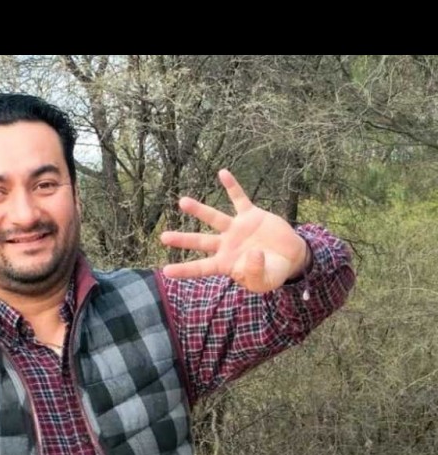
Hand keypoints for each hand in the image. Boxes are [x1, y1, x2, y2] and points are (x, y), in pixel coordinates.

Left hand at [160, 169, 310, 292]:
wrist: (291, 257)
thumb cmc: (272, 272)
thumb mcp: (264, 281)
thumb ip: (255, 272)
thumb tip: (252, 253)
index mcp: (225, 264)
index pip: (201, 268)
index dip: (185, 270)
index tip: (166, 271)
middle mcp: (226, 245)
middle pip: (200, 241)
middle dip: (182, 239)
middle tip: (163, 237)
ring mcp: (236, 228)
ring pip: (213, 218)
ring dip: (199, 210)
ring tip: (182, 202)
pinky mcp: (250, 215)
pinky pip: (239, 198)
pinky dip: (232, 186)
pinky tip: (222, 173)